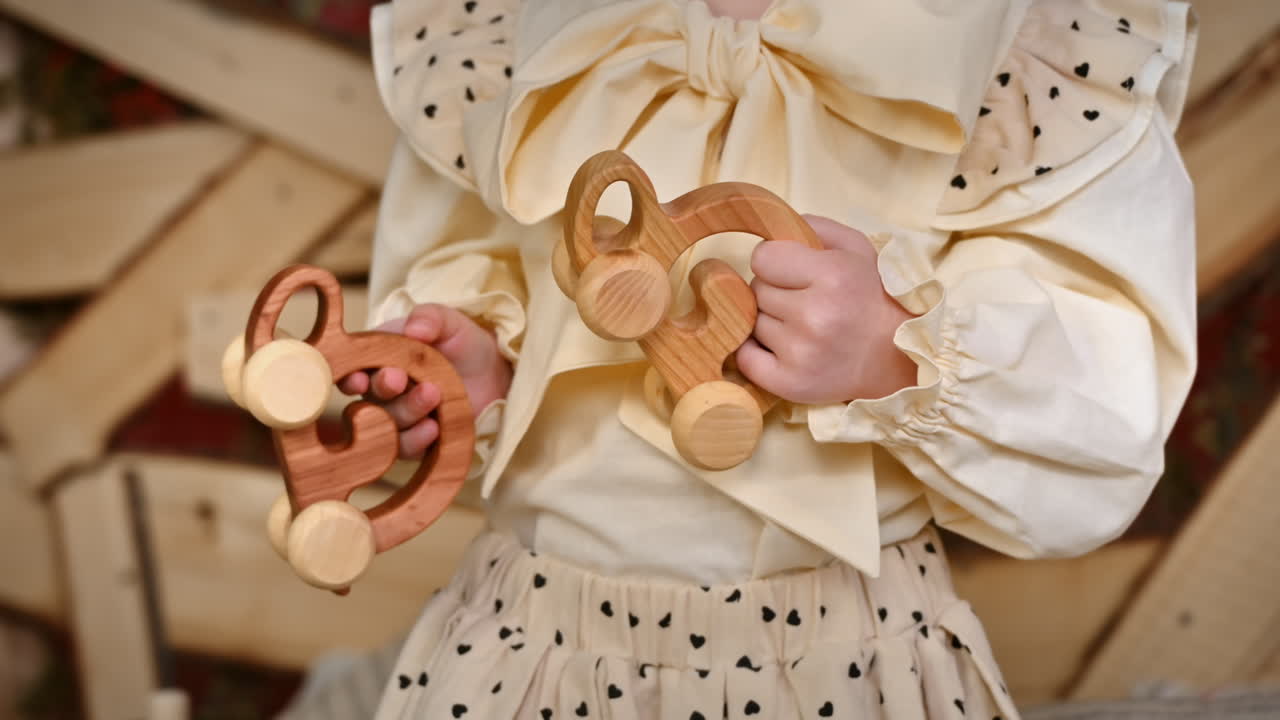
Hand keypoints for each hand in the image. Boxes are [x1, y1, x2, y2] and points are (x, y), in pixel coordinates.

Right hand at [338, 304, 511, 458]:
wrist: (495, 374)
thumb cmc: (464, 343)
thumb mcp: (451, 323)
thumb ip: (431, 319)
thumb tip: (414, 327)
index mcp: (380, 357)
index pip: (352, 369)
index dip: (350, 376)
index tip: (358, 379)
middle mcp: (382, 390)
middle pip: (370, 397)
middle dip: (382, 388)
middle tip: (399, 379)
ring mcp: (399, 417)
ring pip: (388, 423)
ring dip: (407, 410)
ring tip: (433, 395)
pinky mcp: (417, 440)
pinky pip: (406, 447)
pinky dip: (417, 438)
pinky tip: (433, 428)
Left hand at [735, 215, 918, 404]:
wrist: (896, 358)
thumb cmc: (873, 298)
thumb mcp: (857, 248)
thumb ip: (813, 227)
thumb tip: (770, 227)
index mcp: (832, 275)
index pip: (762, 257)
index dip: (775, 262)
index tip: (793, 271)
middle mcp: (815, 315)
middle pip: (756, 289)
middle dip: (775, 291)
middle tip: (805, 301)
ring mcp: (801, 353)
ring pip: (753, 322)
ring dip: (770, 321)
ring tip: (803, 327)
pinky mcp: (789, 383)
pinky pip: (745, 357)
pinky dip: (756, 351)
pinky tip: (783, 347)